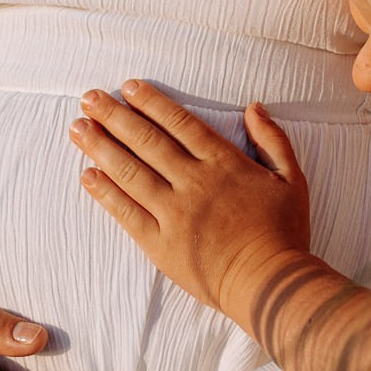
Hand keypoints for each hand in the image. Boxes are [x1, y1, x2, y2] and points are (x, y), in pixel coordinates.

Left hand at [71, 81, 311, 316]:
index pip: (179, 123)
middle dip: (114, 116)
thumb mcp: (291, 179)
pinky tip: (87, 175)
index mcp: (223, 163)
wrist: (270, 283)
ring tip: (78, 128)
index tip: (127, 87)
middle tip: (89, 98)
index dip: (150, 103)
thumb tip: (254, 107)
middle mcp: (193, 182)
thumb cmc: (284, 233)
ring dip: (100, 147)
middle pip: (146, 141)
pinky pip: (126, 213)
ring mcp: (173, 213)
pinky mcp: (160, 243)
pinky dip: (105, 192)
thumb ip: (273, 140)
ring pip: (130, 172)